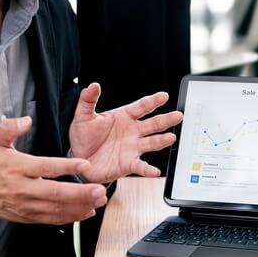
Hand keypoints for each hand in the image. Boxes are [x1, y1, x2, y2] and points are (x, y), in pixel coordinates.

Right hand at [0, 116, 107, 223]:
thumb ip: (10, 128)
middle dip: (80, 193)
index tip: (86, 164)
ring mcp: (27, 205)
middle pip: (55, 192)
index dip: (67, 166)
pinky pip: (53, 219)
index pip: (46, 167)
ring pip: (57, 209)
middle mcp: (23, 189)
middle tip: (100, 190)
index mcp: (18, 168)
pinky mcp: (29, 217)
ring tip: (99, 200)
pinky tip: (87, 212)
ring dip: (81, 206)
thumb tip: (26, 120)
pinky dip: (71, 217)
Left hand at [69, 83, 183, 183]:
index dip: (153, 101)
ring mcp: (133, 147)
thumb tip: (93, 85)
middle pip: (153, 124)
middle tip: (178, 115)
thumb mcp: (83, 116)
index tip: (164, 96)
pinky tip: (155, 171)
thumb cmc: (83, 137)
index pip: (141, 107)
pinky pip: (140, 166)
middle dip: (166, 120)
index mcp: (124, 117)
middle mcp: (132, 131)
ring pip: (152, 143)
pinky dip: (148, 169)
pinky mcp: (128, 163)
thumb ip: (88, 100)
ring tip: (171, 138)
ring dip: (162, 141)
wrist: (79, 160)